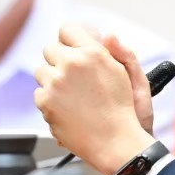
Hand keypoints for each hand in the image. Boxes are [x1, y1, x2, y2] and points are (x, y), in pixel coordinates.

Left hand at [34, 24, 153, 174]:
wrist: (115, 144)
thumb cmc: (127, 113)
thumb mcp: (134, 77)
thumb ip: (121, 52)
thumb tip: (108, 35)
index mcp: (93, 53)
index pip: (68, 29)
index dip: (72, 39)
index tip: (76, 48)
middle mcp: (71, 64)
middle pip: (50, 48)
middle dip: (61, 59)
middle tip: (76, 76)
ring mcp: (55, 83)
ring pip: (42, 71)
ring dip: (53, 79)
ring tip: (73, 95)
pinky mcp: (46, 102)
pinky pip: (40, 92)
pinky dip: (50, 100)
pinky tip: (68, 108)